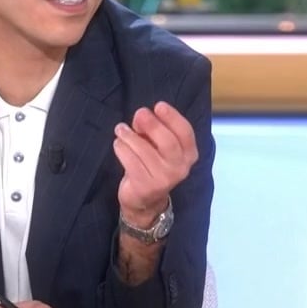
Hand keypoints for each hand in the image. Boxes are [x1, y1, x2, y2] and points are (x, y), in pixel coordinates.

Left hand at [112, 101, 197, 225]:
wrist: (145, 201)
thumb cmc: (152, 165)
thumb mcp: (158, 146)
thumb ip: (153, 130)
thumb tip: (141, 115)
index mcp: (189, 155)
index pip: (186, 133)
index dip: (173, 118)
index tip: (159, 106)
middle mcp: (180, 168)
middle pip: (168, 142)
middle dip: (152, 124)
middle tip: (139, 113)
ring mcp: (164, 179)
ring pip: (145, 151)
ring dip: (130, 136)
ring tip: (121, 129)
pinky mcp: (145, 186)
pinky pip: (131, 162)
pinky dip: (122, 149)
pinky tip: (118, 143)